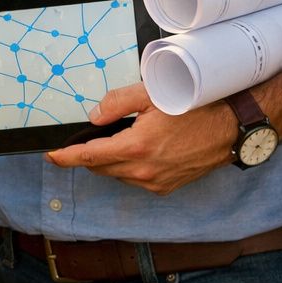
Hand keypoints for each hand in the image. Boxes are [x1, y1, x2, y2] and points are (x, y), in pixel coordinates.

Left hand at [44, 83, 238, 194]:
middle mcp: (143, 171)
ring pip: (117, 174)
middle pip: (100, 167)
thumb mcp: (151, 95)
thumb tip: (93, 116)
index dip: (65, 157)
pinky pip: (135, 179)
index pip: (88, 157)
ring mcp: (155, 182)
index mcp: (136, 148)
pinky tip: (141, 149)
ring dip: (112, 160)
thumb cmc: (194, 108)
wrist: (230, 129)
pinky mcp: (166, 187)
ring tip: (124, 138)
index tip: (51, 156)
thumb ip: (117, 103)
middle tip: (94, 135)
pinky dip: (130, 167)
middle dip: (90, 154)